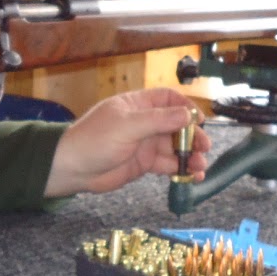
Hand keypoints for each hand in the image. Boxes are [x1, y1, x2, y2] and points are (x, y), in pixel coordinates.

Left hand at [44, 89, 209, 197]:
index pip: (168, 99)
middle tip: (203, 147)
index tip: (199, 120)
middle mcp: (144, 122)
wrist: (72, 169)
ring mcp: (145, 143)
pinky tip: (193, 176)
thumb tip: (187, 114)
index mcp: (137, 105)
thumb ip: (158, 120)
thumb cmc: (94, 140)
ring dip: (190, 155)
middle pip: (176, 124)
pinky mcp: (144, 163)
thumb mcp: (127, 126)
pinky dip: (181, 169)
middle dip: (192, 135)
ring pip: (175, 146)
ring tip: (200, 166)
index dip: (185, 107)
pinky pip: (168, 164)